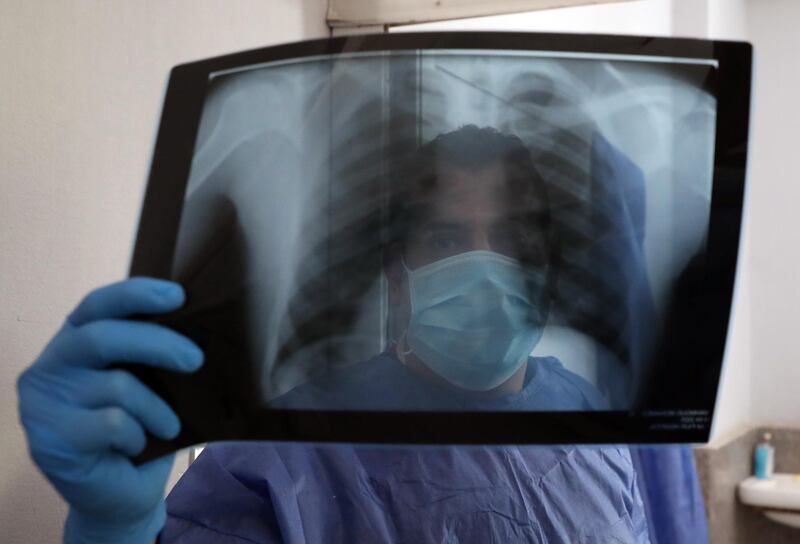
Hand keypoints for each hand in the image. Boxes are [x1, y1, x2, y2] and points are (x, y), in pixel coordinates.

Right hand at [17, 278, 203, 543]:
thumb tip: (199, 326)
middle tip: (196, 360)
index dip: (135, 294)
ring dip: (157, 408)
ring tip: (168, 425)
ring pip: (116, 386)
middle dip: (158, 344)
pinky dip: (139, 434)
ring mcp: (41, 405)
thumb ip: (151, 353)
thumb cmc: (140, 427)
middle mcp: (48, 368)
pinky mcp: (49, 441)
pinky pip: (113, 424)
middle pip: (102, 338)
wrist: (121, 493)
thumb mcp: (147, 381)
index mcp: (72, 342)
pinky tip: (137, 446)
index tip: (178, 296)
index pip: (96, 304)